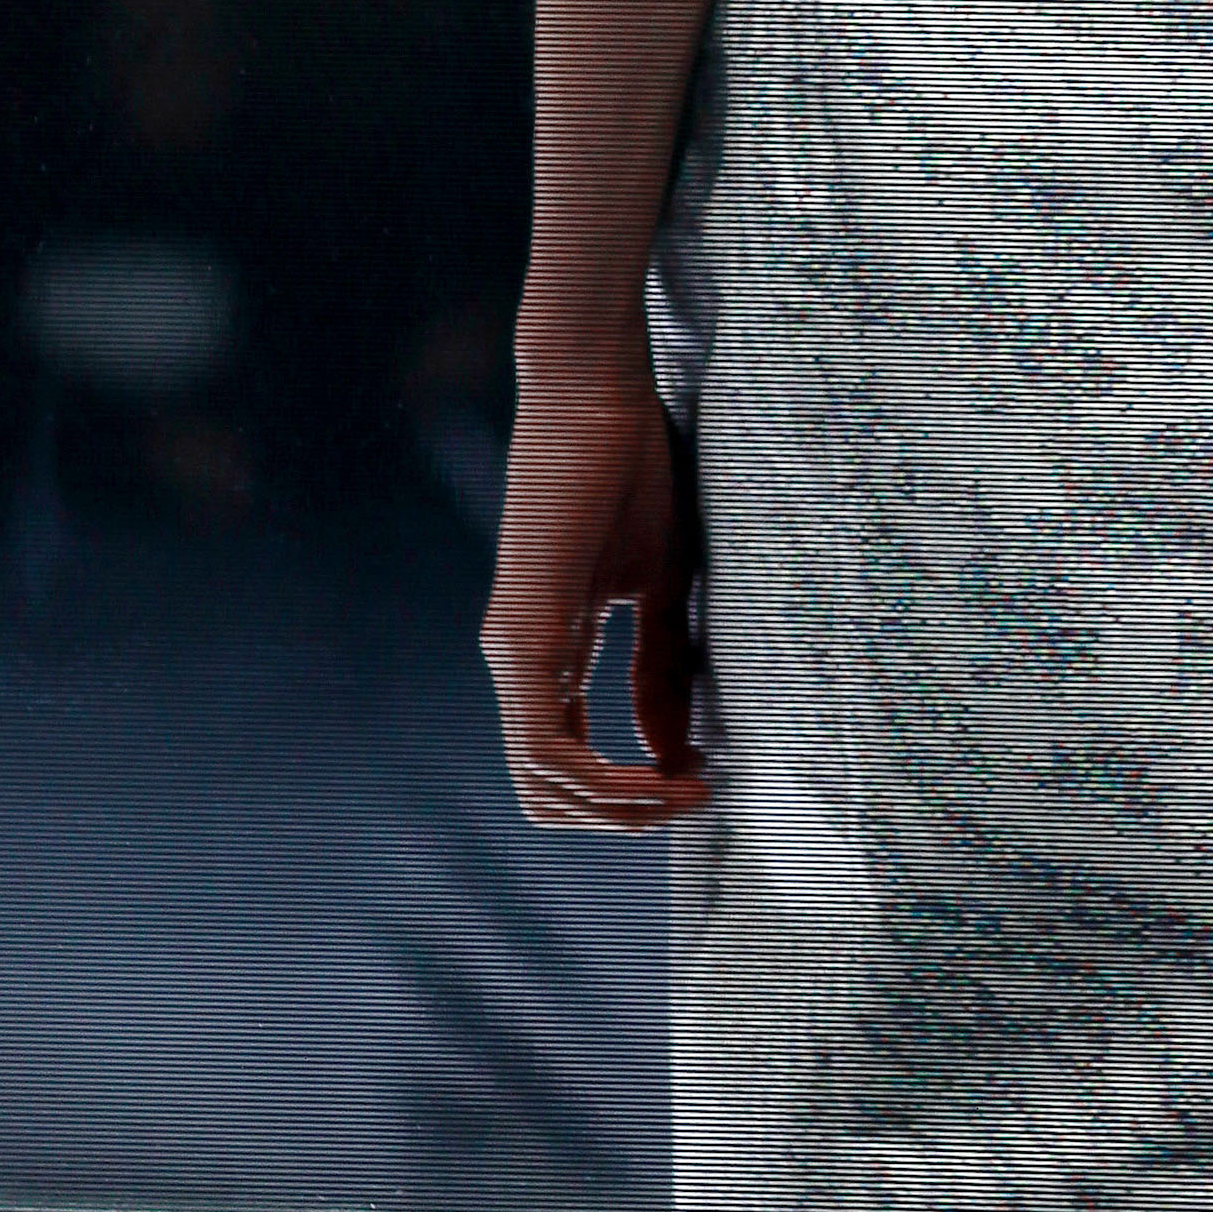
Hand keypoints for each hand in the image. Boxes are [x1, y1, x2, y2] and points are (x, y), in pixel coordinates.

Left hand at [481, 368, 712, 830]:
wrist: (596, 393)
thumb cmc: (630, 471)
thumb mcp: (660, 586)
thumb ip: (659, 668)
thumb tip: (672, 751)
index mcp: (548, 651)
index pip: (563, 764)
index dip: (629, 797)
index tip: (699, 781)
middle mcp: (517, 660)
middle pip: (547, 793)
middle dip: (624, 818)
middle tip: (695, 794)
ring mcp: (513, 649)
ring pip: (543, 782)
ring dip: (620, 809)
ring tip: (689, 786)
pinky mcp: (524, 631)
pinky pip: (546, 744)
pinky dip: (605, 779)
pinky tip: (663, 769)